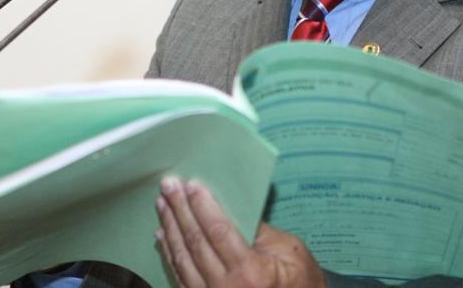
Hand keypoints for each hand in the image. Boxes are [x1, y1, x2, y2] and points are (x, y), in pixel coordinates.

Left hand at [155, 177, 325, 287]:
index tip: (191, 184)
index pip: (219, 231)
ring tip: (163, 204)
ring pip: (183, 259)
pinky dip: (170, 254)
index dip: (202, 206)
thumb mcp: (289, 249)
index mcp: (252, 273)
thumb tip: (228, 204)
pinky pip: (181, 277)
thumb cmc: (300, 279)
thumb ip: (259, 229)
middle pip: (196, 242)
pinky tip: (163, 235)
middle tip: (169, 186)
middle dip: (180, 210)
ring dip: (170, 228)